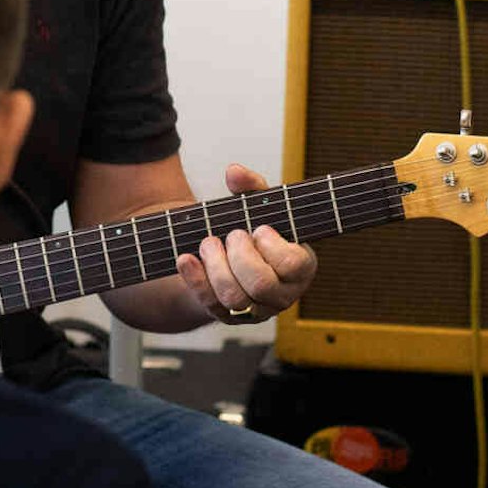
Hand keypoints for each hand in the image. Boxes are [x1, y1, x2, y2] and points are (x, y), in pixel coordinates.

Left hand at [173, 163, 317, 324]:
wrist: (230, 257)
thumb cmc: (253, 231)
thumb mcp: (258, 207)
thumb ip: (252, 188)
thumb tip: (234, 172)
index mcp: (300, 267)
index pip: (293, 265)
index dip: (272, 246)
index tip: (259, 229)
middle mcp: (282, 294)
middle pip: (262, 285)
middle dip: (240, 256)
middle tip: (232, 235)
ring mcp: (255, 309)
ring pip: (235, 299)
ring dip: (216, 266)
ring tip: (209, 243)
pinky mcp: (227, 316)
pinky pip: (210, 305)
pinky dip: (194, 279)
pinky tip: (186, 259)